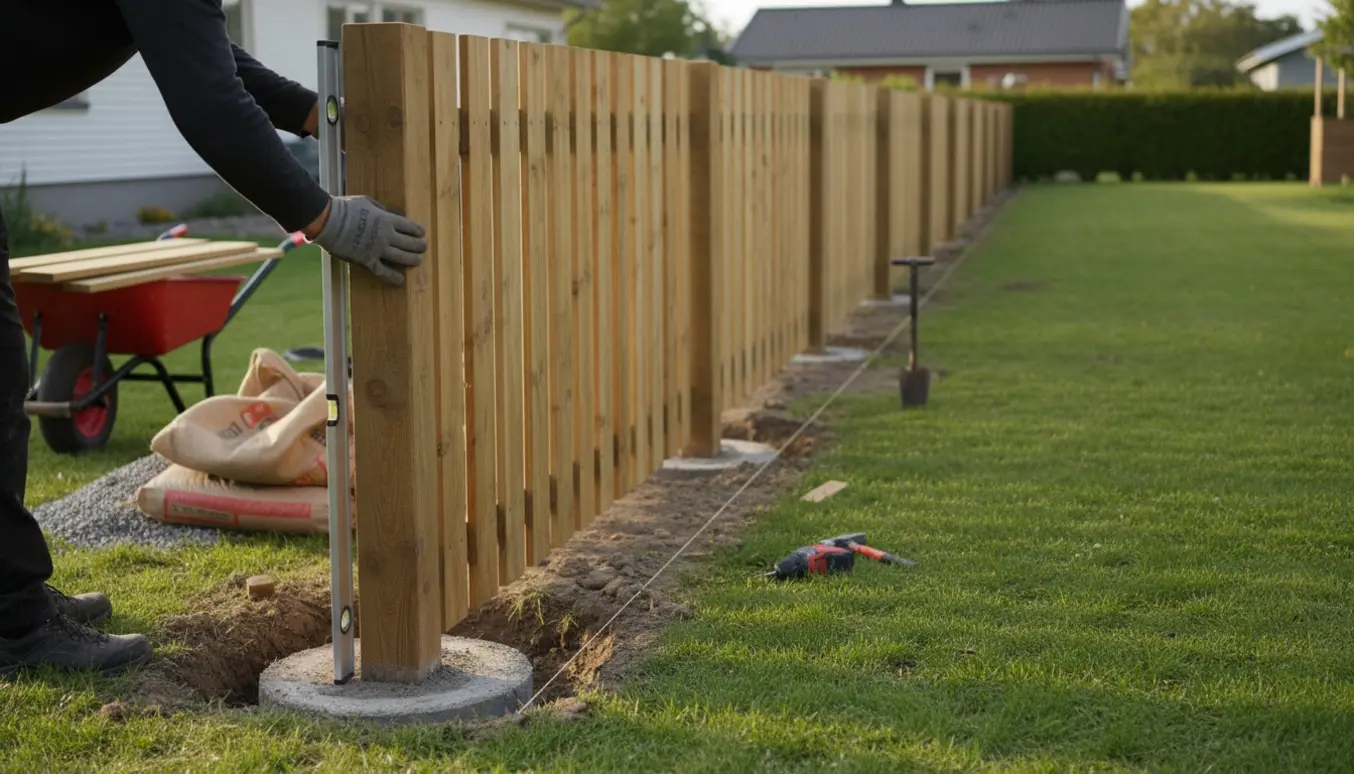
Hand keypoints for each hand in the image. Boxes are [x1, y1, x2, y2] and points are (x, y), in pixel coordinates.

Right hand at [312, 195, 426, 286]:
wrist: (328, 221)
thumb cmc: (346, 208)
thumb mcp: (367, 202)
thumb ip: (381, 209)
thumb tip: (391, 213)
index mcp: (387, 220)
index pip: (409, 226)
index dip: (418, 231)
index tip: (422, 233)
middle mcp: (386, 236)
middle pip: (409, 243)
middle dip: (419, 246)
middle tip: (423, 248)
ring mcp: (378, 249)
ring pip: (401, 257)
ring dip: (412, 260)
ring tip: (418, 260)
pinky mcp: (367, 260)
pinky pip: (383, 272)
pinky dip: (393, 277)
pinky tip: (401, 281)